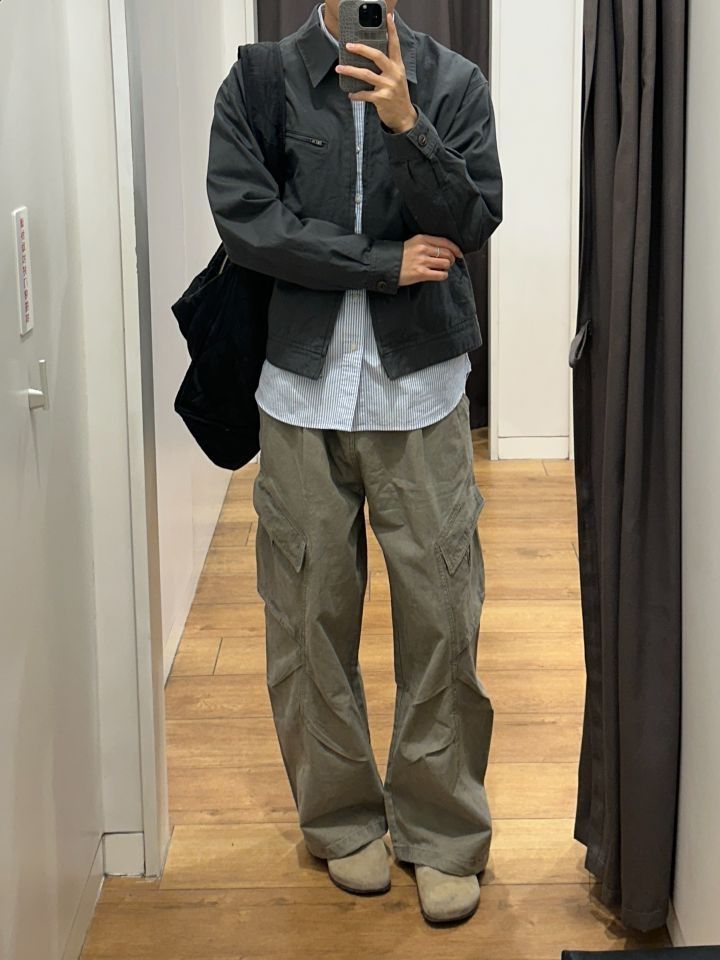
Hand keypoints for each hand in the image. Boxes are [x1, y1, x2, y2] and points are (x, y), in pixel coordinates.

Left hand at [335, 11, 417, 132]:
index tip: (387, 17)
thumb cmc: (398, 95)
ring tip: (339, 69)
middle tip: (348, 46)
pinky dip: (355, 94)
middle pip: (377, 56)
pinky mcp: (381, 99)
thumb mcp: (397, 78)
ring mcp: (388, 86)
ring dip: (350, 71)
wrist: (404, 117)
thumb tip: (371, 55)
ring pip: (366, 74)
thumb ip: (388, 66)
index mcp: (398, 66)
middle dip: (361, 49)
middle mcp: (394, 74)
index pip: (395, 45)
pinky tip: (350, 94)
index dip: (392, 30)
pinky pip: (364, 94)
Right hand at [399, 235, 463, 286]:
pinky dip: (443, 275)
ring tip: (442, 269)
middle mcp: (423, 248)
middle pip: (447, 253)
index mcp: (422, 239)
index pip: (445, 242)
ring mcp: (422, 261)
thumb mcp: (413, 243)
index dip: (455, 249)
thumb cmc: (400, 256)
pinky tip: (440, 275)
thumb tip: (445, 249)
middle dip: (452, 260)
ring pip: (445, 264)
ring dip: (447, 268)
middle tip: (449, 264)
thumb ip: (427, 244)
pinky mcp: (421, 273)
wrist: (387, 266)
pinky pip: (440, 274)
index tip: (459, 254)